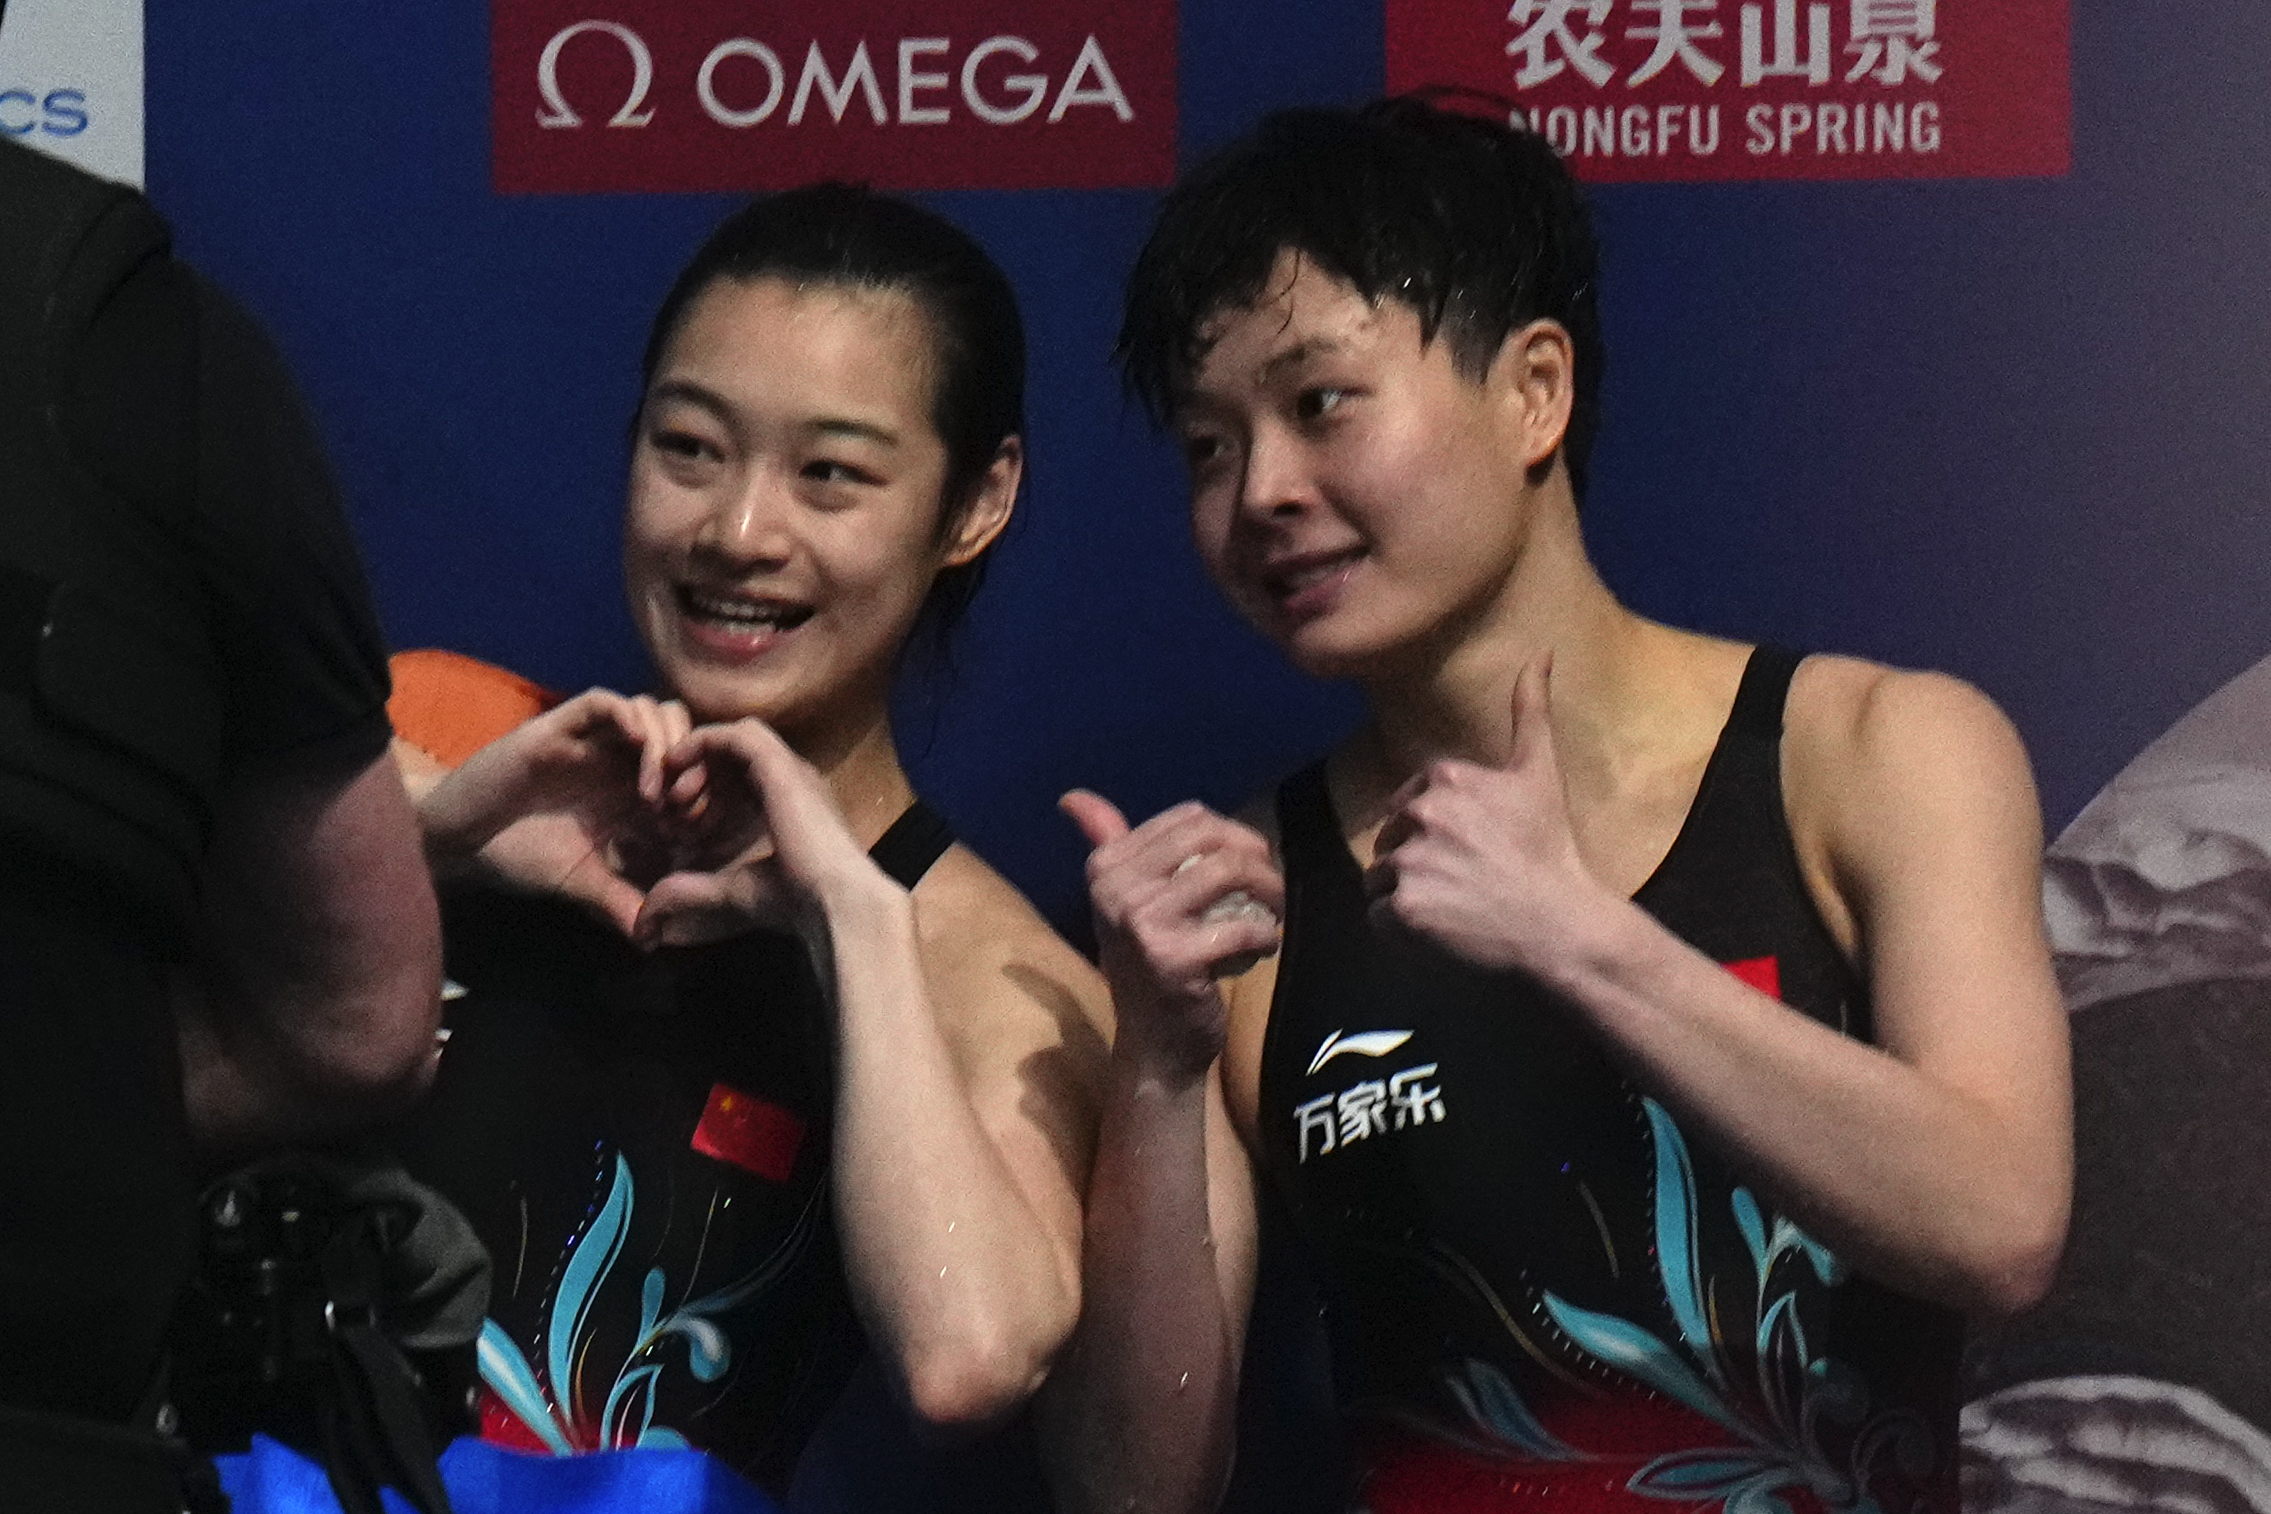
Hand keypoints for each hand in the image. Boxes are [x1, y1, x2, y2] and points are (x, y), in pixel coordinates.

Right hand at [417, 688, 702, 935]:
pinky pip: (606, 702)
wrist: (459, 839)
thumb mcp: (578, 883)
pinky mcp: (560, 727)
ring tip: (652, 793)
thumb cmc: (518, 857)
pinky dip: (628, 716)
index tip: (697, 829)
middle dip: (694, 764)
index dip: (705, 791)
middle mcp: (618, 760)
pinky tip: (635, 746)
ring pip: (652, 710)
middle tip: (681, 808)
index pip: (690, 769)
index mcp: (631, 791)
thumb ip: (617, 901)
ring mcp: (591, 740)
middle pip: (682, 731)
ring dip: (665, 743)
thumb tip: (654, 939)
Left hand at [635, 717, 888, 948]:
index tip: (678, 825)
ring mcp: (790, 769)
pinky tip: (675, 764)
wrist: (834, 901)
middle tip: (667, 807)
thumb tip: (645, 927)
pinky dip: (700, 742)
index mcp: (792, 806)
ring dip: (697, 758)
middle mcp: (795, 781)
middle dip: (697, 775)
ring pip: (734, 737)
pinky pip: (733, 735)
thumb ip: (688, 895)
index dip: (707, 793)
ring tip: (671, 792)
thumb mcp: (727, 894)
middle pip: (737, 754)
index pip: (745, 777)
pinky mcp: (778, 765)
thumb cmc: (793, 903)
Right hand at [1060, 792, 1282, 1081]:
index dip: (1231, 835)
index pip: (1189, 818)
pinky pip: (1243, 926)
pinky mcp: (1173, 958)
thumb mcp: (1122, 900)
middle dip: (1256, 855)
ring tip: (1273, 911)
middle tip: (1270, 885)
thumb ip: (1105, 842)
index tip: (1245, 864)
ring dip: (1270, 889)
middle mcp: (1115, 889)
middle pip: (1211, 837)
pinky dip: (1265, 935)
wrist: (1153, 1043)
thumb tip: (1070, 796)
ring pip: (1230, 871)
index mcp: (1105, 866)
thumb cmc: (1147, 965)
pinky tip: (1263, 947)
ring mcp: (1142, 924)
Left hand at [1364, 656, 1613, 972]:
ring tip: (1454, 905)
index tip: (1467, 850)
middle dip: (1415, 861)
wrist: (1561, 922)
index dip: (1431, 831)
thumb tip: (1542, 651)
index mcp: (1445, 779)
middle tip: (1463, 881)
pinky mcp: (1406, 908)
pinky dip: (1402, 931)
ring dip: (1407, 895)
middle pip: (1388, 841)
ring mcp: (1412, 862)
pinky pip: (1379, 918)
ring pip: (1380, 880)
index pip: (1405, 806)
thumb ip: (1530, 709)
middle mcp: (1423, 814)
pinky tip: (1441, 928)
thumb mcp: (1540, 771)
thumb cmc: (1550, 847)